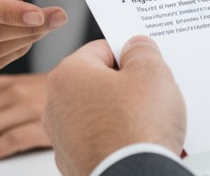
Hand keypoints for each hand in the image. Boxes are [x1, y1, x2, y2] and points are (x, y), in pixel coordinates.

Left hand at [46, 37, 185, 175]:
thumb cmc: (137, 128)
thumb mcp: (151, 71)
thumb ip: (142, 50)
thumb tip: (135, 47)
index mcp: (67, 76)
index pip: (103, 48)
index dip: (130, 53)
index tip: (146, 63)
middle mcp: (56, 107)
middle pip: (100, 81)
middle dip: (128, 84)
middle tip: (153, 90)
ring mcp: (64, 140)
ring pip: (102, 111)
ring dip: (125, 112)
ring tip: (152, 120)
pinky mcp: (76, 163)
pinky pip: (103, 139)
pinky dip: (121, 137)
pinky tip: (141, 141)